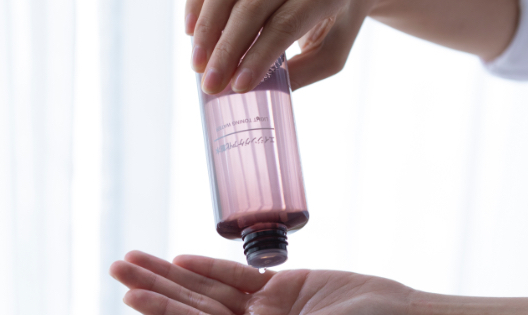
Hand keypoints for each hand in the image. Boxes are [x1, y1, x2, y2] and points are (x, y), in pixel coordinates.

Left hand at [110, 251, 412, 314]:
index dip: (162, 308)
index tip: (130, 292)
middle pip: (192, 304)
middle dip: (155, 284)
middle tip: (118, 266)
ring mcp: (263, 309)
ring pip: (207, 286)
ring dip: (173, 272)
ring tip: (138, 258)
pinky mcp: (278, 287)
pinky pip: (235, 275)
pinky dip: (209, 266)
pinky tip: (182, 259)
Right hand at [186, 0, 379, 93]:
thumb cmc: (338, 21)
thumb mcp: (332, 52)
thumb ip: (303, 72)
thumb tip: (259, 93)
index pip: (285, 26)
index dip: (259, 57)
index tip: (238, 86)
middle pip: (252, 8)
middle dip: (226, 49)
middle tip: (209, 83)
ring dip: (207, 28)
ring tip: (197, 63)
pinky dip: (198, 5)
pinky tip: (189, 30)